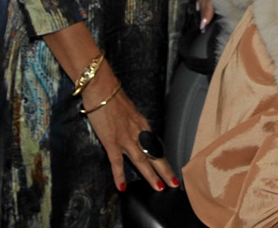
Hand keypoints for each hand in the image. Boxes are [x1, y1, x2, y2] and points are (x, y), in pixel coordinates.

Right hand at [81, 74, 178, 193]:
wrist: (103, 89)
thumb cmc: (114, 98)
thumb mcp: (130, 111)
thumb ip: (134, 123)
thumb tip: (137, 132)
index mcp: (142, 125)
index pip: (155, 146)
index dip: (163, 159)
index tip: (170, 170)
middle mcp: (138, 133)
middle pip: (154, 155)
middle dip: (165, 171)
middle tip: (173, 184)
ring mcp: (125, 138)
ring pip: (141, 160)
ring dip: (151, 175)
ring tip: (158, 188)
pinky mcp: (111, 141)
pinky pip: (116, 162)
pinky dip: (119, 175)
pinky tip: (122, 187)